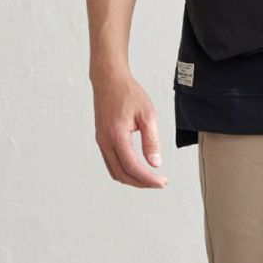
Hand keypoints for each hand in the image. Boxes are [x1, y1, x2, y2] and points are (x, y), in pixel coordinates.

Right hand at [91, 70, 168, 187]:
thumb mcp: (147, 115)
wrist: (109, 79)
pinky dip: (124, 170)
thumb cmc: (128, 93)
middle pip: (122, 174)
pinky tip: (137, 168)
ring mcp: (101, 141)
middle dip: (141, 183)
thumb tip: (155, 163)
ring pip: (115, 171)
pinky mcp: (101, 139)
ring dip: (132, 179)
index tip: (162, 182)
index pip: (132, 167)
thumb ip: (151, 141)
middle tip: (159, 182)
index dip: (148, 179)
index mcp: (116, 136)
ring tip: (150, 178)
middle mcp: (105, 141)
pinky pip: (111, 162)